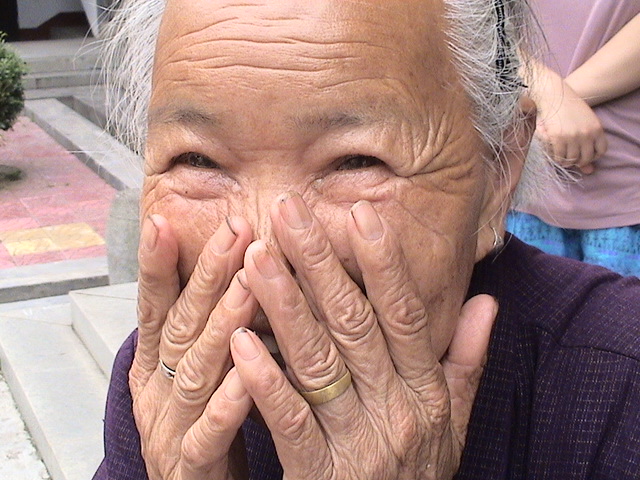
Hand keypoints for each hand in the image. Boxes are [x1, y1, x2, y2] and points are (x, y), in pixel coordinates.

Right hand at [131, 214, 255, 479]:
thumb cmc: (199, 422)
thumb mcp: (192, 369)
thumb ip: (204, 325)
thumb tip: (234, 263)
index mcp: (153, 365)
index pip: (153, 307)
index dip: (155, 265)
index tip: (163, 221)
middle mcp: (156, 390)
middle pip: (180, 327)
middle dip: (206, 276)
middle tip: (234, 230)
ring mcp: (171, 428)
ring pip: (195, 371)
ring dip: (221, 324)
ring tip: (248, 283)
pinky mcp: (193, 465)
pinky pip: (212, 432)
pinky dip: (228, 399)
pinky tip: (247, 367)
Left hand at [231, 193, 497, 479]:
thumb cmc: (416, 472)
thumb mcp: (453, 422)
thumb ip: (467, 360)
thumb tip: (485, 301)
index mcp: (426, 391)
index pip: (405, 314)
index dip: (383, 263)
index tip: (358, 213)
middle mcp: (396, 410)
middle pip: (354, 324)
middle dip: (320, 263)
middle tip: (288, 212)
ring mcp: (358, 443)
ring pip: (318, 363)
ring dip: (285, 306)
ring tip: (257, 257)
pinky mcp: (319, 476)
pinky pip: (290, 423)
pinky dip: (265, 381)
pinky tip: (240, 340)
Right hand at [535, 68, 606, 173]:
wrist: (553, 95)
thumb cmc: (568, 108)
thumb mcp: (583, 124)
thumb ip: (587, 146)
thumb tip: (589, 171)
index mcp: (597, 129)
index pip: (601, 151)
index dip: (592, 156)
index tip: (583, 154)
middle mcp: (586, 134)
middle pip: (585, 158)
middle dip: (577, 161)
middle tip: (568, 157)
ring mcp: (572, 137)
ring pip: (570, 160)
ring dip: (564, 161)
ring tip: (559, 154)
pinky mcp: (557, 138)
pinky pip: (558, 157)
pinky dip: (555, 157)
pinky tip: (552, 151)